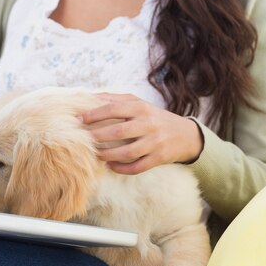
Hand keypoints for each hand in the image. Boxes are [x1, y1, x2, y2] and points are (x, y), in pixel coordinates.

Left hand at [81, 93, 203, 174]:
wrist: (186, 135)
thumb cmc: (154, 117)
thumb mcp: (139, 104)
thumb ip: (116, 100)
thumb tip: (90, 96)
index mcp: (141, 108)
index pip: (114, 109)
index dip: (95, 114)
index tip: (79, 119)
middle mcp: (148, 124)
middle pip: (118, 132)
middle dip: (98, 136)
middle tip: (83, 139)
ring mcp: (154, 142)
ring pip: (127, 152)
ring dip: (107, 155)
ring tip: (95, 154)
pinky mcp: (159, 159)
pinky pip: (137, 167)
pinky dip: (122, 168)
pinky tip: (111, 166)